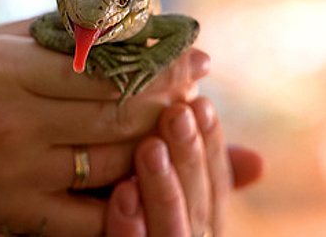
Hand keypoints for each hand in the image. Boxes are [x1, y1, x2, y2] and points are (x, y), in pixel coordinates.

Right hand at [0, 18, 208, 236]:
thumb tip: (108, 26)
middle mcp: (15, 122)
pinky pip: (86, 217)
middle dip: (168, 104)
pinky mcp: (9, 212)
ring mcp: (14, 173)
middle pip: (119, 116)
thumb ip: (43, 35)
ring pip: (112, 164)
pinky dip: (123, 203)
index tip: (194, 60)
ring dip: (154, 148)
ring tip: (178, 130)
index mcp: (8, 70)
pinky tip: (145, 182)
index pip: (106, 68)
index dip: (160, 65)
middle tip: (195, 93)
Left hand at [105, 97, 262, 236]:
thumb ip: (190, 166)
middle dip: (190, 158)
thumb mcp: (156, 180)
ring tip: (150, 146)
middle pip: (198, 206)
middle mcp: (184, 235)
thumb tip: (258, 160)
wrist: (67, 220)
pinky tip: (123, 193)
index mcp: (196, 218)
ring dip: (163, 189)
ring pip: (172, 232)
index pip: (215, 183)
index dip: (212, 145)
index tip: (201, 102)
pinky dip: (129, 230)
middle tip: (178, 113)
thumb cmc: (106, 194)